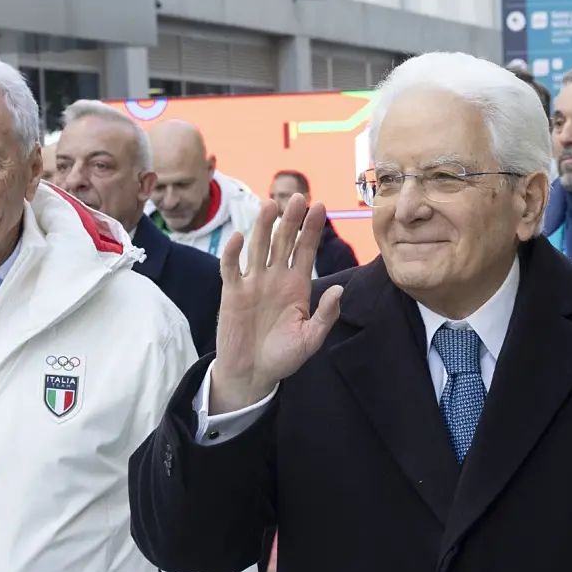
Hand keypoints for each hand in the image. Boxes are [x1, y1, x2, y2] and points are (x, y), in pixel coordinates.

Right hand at [210, 195, 342, 412]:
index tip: (321, 207)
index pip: (306, 250)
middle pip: (283, 242)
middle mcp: (276, 278)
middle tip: (298, 197)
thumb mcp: (310, 339)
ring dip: (263, 227)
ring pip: (258, 248)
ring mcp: (253, 283)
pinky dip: (233, 253)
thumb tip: (340, 290)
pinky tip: (239, 238)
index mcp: (297, 286)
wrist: (253, 374)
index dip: (312, 230)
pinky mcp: (233, 293)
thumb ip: (325, 315)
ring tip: (270, 205)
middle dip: (291, 220)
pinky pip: (231, 269)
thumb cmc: (283, 357)